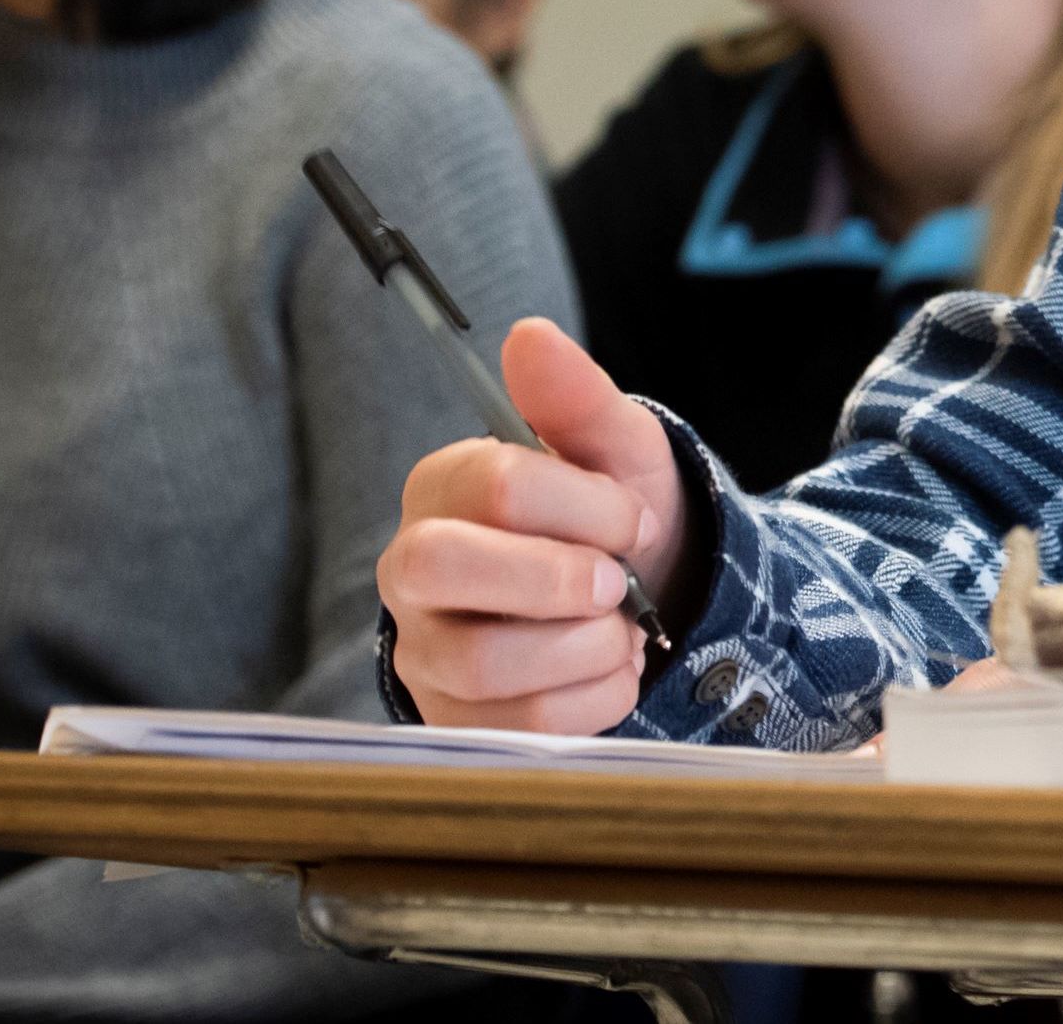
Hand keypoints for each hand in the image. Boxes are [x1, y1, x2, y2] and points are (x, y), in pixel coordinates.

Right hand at [378, 319, 686, 732]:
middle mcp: (413, 568)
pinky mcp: (457, 720)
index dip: (583, 505)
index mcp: (445, 486)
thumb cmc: (617, 515)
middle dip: (555, 576)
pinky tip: (609, 669)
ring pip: (481, 658)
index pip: (493, 482)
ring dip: (585, 643)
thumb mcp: (617, 450)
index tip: (630, 517)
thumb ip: (576, 397)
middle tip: (617, 580)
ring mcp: (426, 650)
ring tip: (617, 626)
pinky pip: (517, 727)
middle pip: (442, 566)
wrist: (649, 601)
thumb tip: (528, 335)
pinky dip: (593, 699)